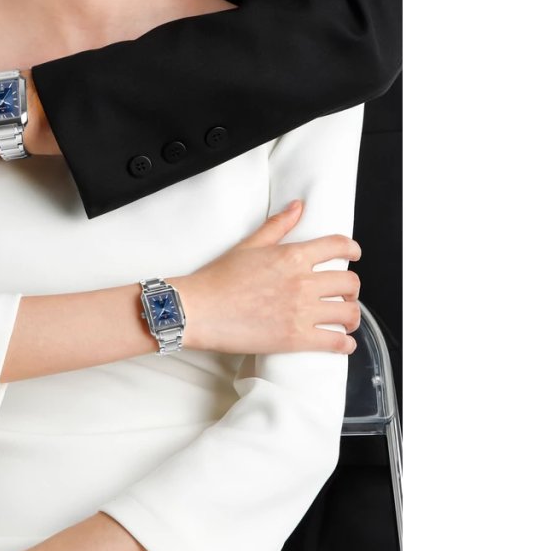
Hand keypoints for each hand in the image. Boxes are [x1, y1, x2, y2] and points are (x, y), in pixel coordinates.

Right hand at [171, 200, 361, 354]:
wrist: (198, 310)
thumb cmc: (217, 280)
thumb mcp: (248, 246)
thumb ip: (277, 226)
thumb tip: (297, 207)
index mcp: (293, 256)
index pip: (338, 247)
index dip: (352, 250)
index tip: (353, 255)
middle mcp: (303, 282)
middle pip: (349, 282)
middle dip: (351, 288)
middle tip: (344, 294)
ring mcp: (301, 312)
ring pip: (349, 313)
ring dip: (352, 316)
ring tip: (346, 319)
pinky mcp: (295, 339)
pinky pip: (335, 342)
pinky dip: (345, 344)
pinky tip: (343, 343)